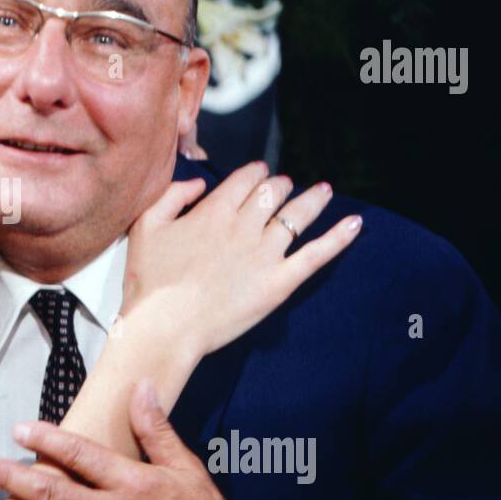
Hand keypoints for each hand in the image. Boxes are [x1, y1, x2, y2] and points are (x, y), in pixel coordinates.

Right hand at [122, 162, 360, 360]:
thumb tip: (200, 183)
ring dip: (313, 199)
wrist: (165, 326)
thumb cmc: (149, 282)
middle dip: (280, 186)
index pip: (245, 179)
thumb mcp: (145, 227)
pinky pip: (316, 254)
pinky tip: (355, 224)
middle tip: (284, 187)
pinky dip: (339, 237)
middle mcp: (244, 226)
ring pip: (297, 215)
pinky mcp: (279, 282)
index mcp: (213, 211)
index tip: (259, 173)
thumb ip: (172, 196)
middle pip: (273, 193)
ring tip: (324, 191)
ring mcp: (265, 254)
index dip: (255, 172)